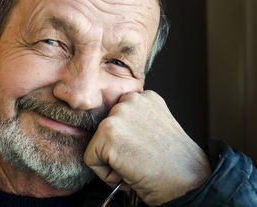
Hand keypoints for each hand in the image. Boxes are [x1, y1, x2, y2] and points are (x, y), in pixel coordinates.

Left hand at [84, 91, 211, 205]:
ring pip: (97, 142)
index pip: (120, 118)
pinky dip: (104, 173)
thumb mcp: (157, 129)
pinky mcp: (107, 132)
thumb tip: (115, 133)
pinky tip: (127, 172)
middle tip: (139, 159)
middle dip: (117, 147)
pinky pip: (91, 158)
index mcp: (146, 97)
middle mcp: (131, 99)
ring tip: (134, 165)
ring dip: (110, 159)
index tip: (142, 150)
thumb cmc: (175, 162)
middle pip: (106, 128)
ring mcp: (118, 114)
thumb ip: (137, 122)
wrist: (187, 182)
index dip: (127, 140)